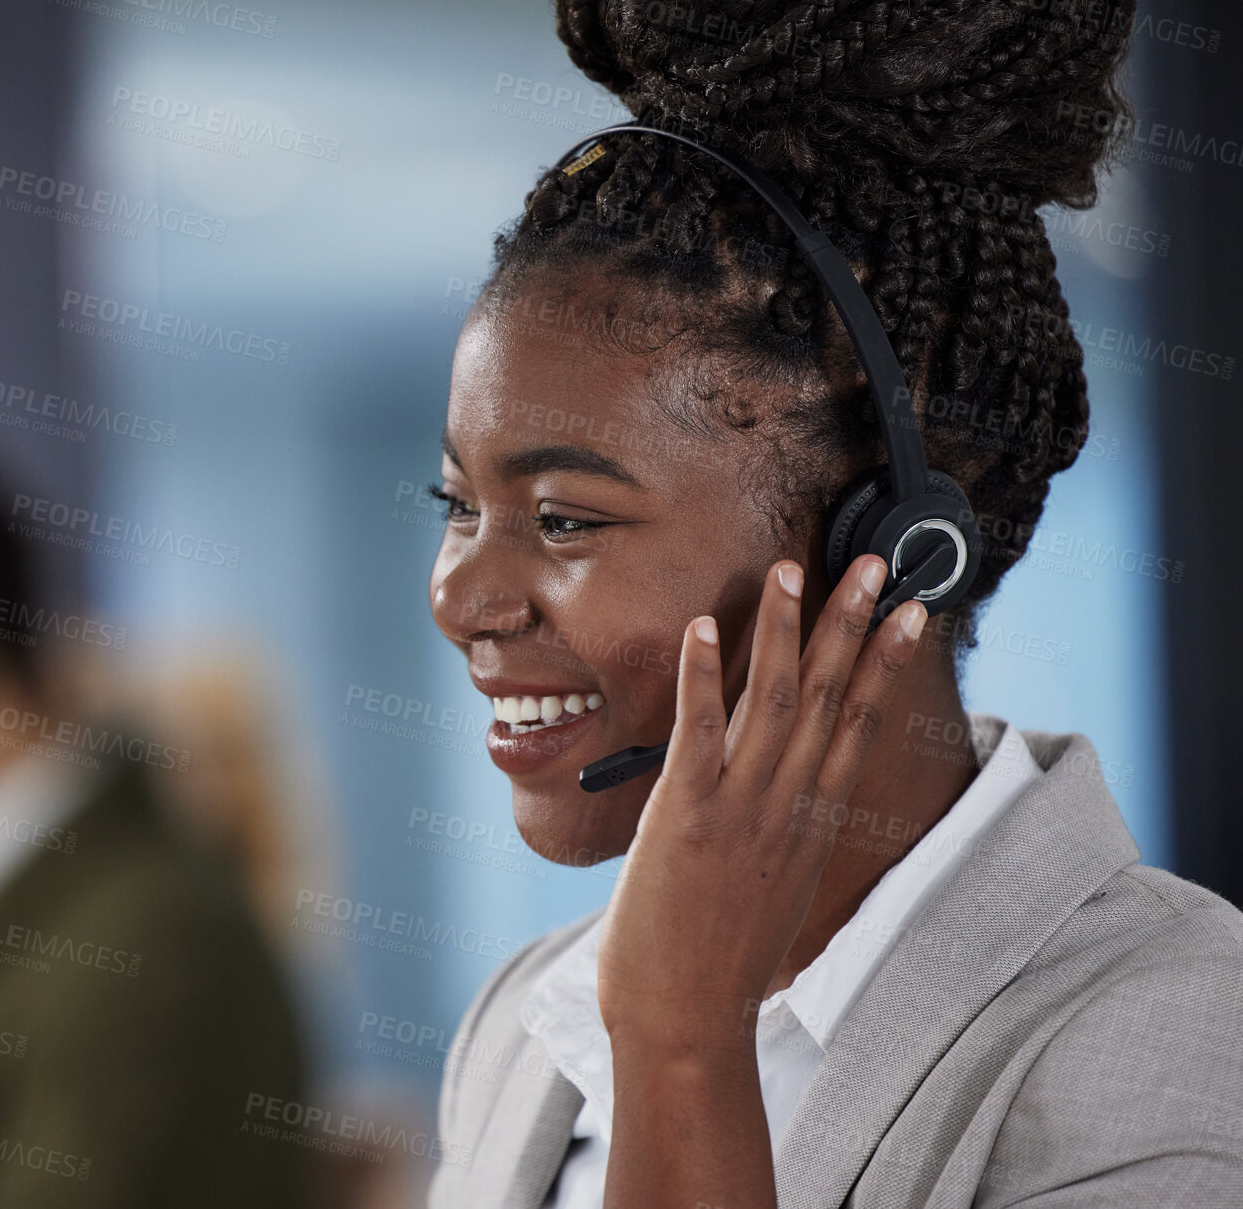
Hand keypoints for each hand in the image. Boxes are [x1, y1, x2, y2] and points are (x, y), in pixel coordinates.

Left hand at [595, 554, 926, 1055]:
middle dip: (850, 623)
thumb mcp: (769, 892)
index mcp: (811, 823)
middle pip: (829, 698)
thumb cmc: (717, 966)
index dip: (882, 662)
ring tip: (794, 570)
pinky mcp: (684, 816)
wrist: (686, 1027)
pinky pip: (697, 733)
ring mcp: (739, 809)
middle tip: (869, 562)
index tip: (906, 612)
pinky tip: (701, 627)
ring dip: (783, 630)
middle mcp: (788, 807)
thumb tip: (773, 808)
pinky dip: (700, 676)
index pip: (858, 725)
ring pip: (772, 702)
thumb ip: (776, 838)